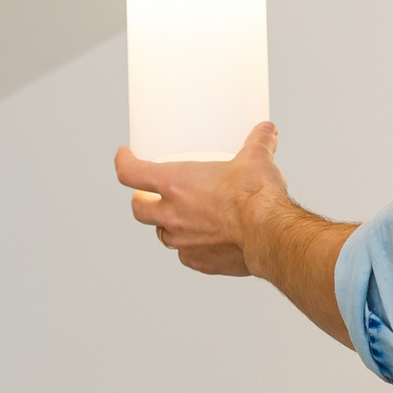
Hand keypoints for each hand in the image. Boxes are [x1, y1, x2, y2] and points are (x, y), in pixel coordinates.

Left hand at [115, 122, 357, 344]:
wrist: (269, 234)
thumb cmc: (256, 196)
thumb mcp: (256, 158)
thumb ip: (258, 142)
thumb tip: (266, 131)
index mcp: (176, 183)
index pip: (131, 173)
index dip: (123, 162)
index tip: (124, 157)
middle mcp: (172, 214)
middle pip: (138, 208)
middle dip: (140, 200)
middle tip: (149, 194)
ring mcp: (182, 241)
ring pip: (162, 234)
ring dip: (167, 225)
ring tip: (184, 217)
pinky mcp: (198, 261)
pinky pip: (185, 254)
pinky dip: (190, 247)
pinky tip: (206, 240)